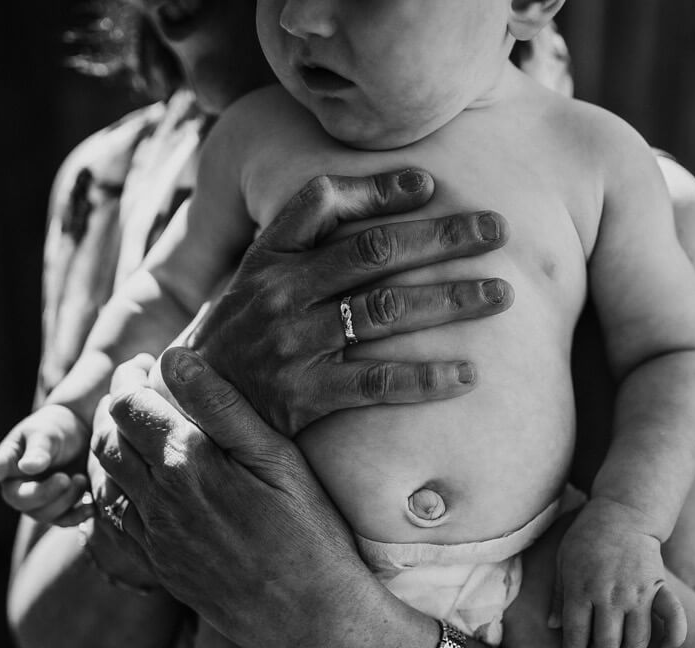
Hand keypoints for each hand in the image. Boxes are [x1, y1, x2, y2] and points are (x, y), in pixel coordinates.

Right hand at [0, 404, 90, 522]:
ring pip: (43, 514)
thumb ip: (39, 450)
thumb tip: (27, 468)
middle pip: (21, 500)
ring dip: (66, 500)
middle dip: (45, 493)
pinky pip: (62, 522)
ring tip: (81, 479)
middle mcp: (16, 483)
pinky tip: (91, 507)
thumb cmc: (57, 429)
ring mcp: (35, 498)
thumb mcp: (48, 433)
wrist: (81, 435)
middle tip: (67, 478)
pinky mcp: (56, 508)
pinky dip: (78, 516)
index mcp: (8, 460)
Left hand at [91, 349, 377, 647]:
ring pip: (105, 480)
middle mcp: (159, 502)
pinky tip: (135, 481)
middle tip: (136, 389)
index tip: (145, 365)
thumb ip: (223, 407)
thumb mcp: (279, 460)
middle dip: (115, 406)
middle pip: (108, 439)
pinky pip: (115, 521)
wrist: (314, 621)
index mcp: (187, 464)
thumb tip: (174, 358)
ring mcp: (155, 540)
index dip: (131, 378)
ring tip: (133, 428)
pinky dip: (114, 490)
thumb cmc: (312, 535)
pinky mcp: (160, 568)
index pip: (128, 405)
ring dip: (110, 447)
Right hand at [183, 168, 513, 435]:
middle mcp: (280, 293)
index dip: (378, 189)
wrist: (194, 416)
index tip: (431, 184)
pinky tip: (469, 374)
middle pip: (374, 252)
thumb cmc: (242, 340)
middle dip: (442, 237)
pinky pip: (378, 382)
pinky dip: (427, 377)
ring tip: (501, 294)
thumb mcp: (254, 281)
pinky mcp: (304, 397)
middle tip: (497, 230)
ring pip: (386, 311)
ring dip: (451, 299)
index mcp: (269, 257)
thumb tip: (374, 204)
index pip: (323, 203)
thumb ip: (303, 245)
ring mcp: (292, 345)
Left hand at [548, 498, 687, 647]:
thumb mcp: (563, 562)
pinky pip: (673, 617)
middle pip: (606, 645)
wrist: (623, 513)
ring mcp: (637, 593)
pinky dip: (674, 637)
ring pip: (636, 641)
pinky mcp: (659, 587)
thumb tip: (554, 627)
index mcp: (581, 590)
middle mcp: (610, 595)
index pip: (575, 636)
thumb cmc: (587, 537)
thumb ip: (558, 596)